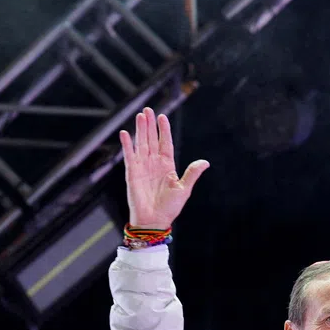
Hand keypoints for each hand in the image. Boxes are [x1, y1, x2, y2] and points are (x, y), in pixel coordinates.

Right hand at [119, 107, 208, 229]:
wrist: (154, 220)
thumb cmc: (170, 207)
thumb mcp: (184, 189)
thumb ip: (192, 173)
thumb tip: (205, 162)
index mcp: (167, 166)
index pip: (165, 143)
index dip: (164, 130)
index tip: (163, 116)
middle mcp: (154, 164)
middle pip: (151, 139)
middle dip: (150, 125)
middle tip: (148, 109)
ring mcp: (142, 167)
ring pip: (141, 144)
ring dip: (140, 130)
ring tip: (140, 116)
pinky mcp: (132, 173)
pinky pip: (129, 156)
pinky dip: (127, 144)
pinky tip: (125, 133)